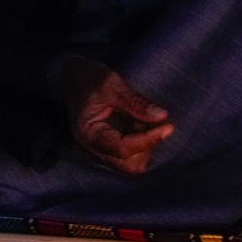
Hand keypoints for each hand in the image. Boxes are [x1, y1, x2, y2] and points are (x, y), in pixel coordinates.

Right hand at [60, 56, 172, 174]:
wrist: (73, 76)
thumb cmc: (88, 77)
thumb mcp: (110, 83)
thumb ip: (134, 101)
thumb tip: (161, 116)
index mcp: (88, 134)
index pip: (121, 148)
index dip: (147, 141)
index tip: (168, 127)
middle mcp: (93, 148)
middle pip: (127, 164)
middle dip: (148, 148)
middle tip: (163, 126)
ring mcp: (101, 149)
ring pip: (131, 163)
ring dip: (147, 148)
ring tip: (154, 124)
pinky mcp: (110, 146)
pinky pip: (130, 155)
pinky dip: (143, 144)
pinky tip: (149, 126)